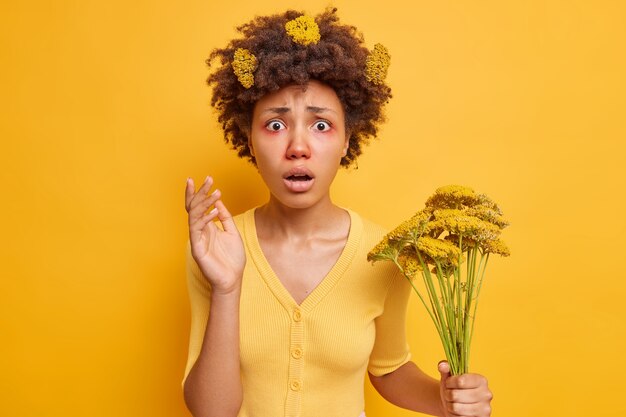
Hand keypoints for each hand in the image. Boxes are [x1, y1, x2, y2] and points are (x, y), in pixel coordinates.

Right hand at [185, 176, 245, 294]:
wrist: (232, 280)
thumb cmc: (232, 259)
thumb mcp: (232, 233)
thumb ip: (225, 217)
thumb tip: (217, 202)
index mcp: (207, 227)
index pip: (199, 206)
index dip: (200, 192)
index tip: (207, 178)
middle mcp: (200, 231)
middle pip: (194, 207)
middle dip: (200, 192)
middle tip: (208, 179)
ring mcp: (197, 240)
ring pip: (194, 216)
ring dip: (203, 203)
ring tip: (215, 193)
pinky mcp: (197, 249)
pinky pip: (197, 231)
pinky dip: (205, 219)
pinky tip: (214, 212)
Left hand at [438, 360, 492, 416]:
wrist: (455, 405)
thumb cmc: (453, 388)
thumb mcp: (449, 376)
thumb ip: (445, 368)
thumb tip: (442, 365)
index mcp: (481, 380)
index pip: (460, 381)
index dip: (450, 382)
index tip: (449, 383)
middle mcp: (486, 394)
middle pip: (456, 395)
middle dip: (448, 395)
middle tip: (450, 394)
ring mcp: (485, 409)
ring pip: (456, 408)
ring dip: (450, 405)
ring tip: (453, 402)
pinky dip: (454, 415)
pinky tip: (458, 412)